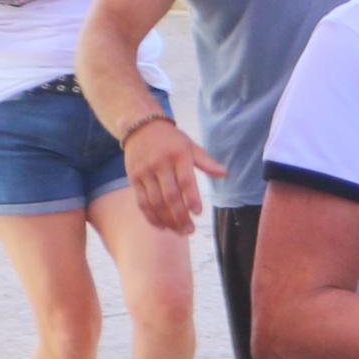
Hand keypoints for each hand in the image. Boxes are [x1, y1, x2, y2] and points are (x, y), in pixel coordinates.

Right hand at [119, 116, 220, 233]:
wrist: (140, 127)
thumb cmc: (171, 139)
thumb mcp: (191, 146)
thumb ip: (206, 161)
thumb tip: (224, 173)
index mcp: (178, 156)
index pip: (185, 180)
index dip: (191, 198)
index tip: (198, 213)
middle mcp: (159, 165)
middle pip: (169, 196)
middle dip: (180, 216)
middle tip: (189, 230)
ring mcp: (144, 173)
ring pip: (154, 202)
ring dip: (166, 220)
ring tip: (178, 231)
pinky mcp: (133, 179)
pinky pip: (141, 201)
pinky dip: (151, 216)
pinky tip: (161, 226)